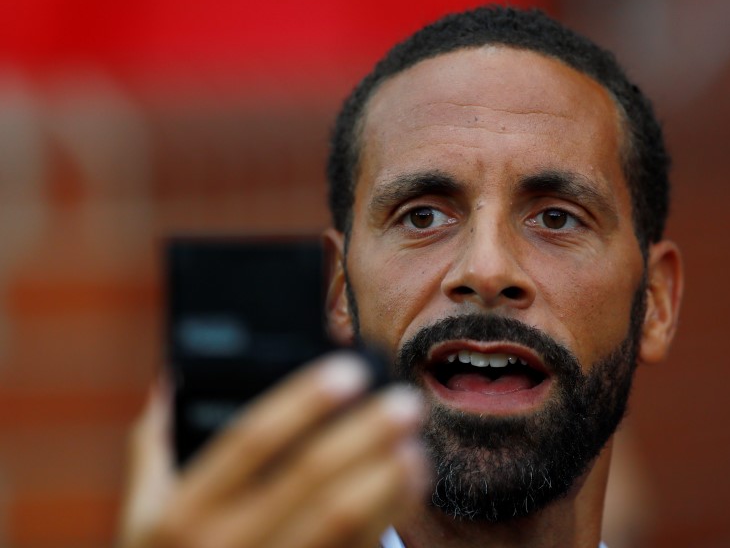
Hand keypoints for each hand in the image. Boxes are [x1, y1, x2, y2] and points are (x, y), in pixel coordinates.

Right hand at [117, 353, 428, 547]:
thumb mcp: (142, 517)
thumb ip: (154, 448)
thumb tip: (171, 378)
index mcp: (182, 514)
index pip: (250, 440)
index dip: (303, 401)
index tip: (349, 370)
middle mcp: (225, 545)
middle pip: (308, 477)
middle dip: (364, 434)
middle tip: (405, 403)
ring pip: (340, 520)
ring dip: (386, 478)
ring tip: (415, 444)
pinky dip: (389, 515)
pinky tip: (408, 486)